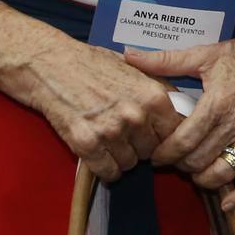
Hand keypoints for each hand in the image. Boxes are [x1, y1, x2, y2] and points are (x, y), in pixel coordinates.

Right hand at [16, 34, 184, 183]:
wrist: (50, 63)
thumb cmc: (92, 63)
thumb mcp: (135, 68)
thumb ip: (160, 89)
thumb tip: (185, 109)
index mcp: (154, 95)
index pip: (176, 133)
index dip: (164, 136)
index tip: (154, 136)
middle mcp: (137, 115)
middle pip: (152, 151)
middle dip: (141, 146)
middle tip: (125, 134)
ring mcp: (112, 131)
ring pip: (130, 164)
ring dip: (121, 157)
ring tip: (108, 139)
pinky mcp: (87, 144)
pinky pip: (108, 172)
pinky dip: (104, 168)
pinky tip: (98, 153)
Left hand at [126, 23, 234, 210]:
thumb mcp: (205, 54)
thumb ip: (165, 59)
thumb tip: (129, 56)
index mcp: (217, 104)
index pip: (183, 141)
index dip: (164, 153)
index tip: (155, 155)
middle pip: (199, 160)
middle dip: (180, 164)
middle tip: (171, 160)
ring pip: (224, 172)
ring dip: (203, 179)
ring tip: (193, 171)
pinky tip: (227, 204)